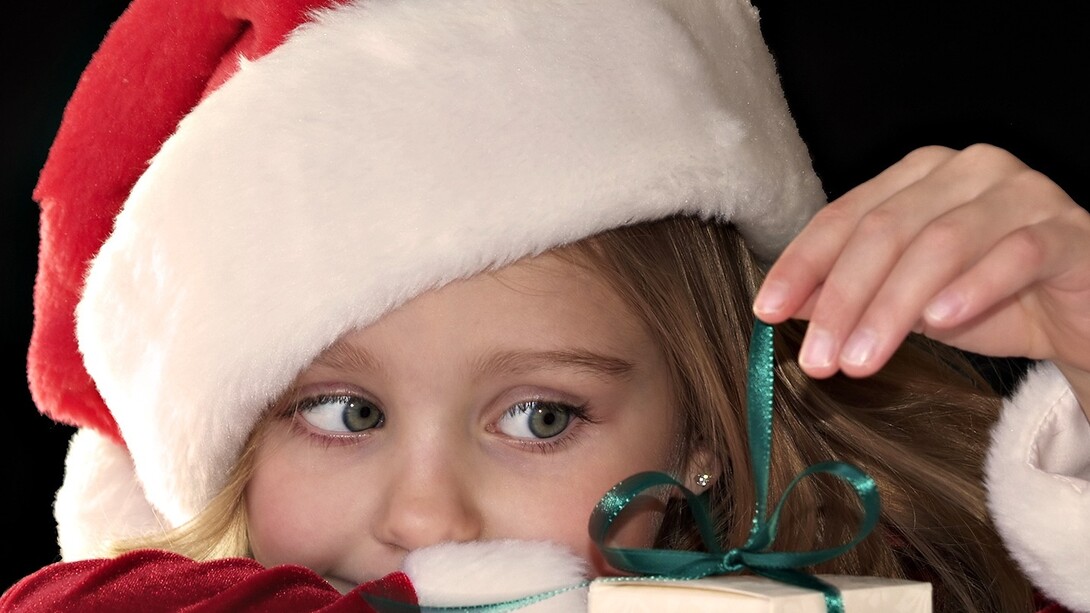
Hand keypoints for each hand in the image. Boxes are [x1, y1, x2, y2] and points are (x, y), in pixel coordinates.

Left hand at [753, 144, 1089, 408]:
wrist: (1080, 315)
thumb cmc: (988, 299)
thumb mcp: (905, 301)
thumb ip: (849, 292)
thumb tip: (785, 304)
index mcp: (919, 176)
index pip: (845, 216)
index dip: (801, 264)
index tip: (766, 310)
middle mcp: (968, 171)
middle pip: (886, 230)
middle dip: (842, 299)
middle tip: (817, 358)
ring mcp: (1022, 194)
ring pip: (941, 243)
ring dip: (892, 308)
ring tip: (861, 360)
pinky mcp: (1068, 231)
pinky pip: (1016, 253)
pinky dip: (973, 287)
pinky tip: (940, 323)